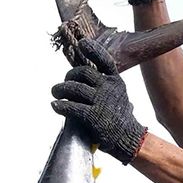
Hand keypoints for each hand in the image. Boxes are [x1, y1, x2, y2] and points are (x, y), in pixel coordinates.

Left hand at [52, 39, 146, 163]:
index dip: (92, 50)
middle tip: (62, 84)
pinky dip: (60, 105)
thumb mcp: (118, 95)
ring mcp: (101, 101)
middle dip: (69, 76)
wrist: (128, 139)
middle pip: (83, 72)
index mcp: (116, 80)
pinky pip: (71, 106)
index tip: (81, 44)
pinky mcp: (93, 116)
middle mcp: (108, 87)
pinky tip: (55, 105)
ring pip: (74, 88)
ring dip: (60, 89)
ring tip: (55, 92)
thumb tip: (84, 76)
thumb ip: (105, 84)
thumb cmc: (119, 118)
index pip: (104, 60)